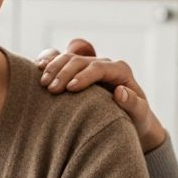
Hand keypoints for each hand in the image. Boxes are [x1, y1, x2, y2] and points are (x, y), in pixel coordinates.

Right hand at [35, 39, 165, 152]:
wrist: (129, 120)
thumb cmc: (136, 120)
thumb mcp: (140, 115)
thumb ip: (134, 104)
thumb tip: (120, 91)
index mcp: (119, 70)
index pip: (99, 67)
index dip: (84, 76)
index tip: (70, 89)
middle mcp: (103, 64)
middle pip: (80, 60)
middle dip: (64, 73)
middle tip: (52, 90)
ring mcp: (88, 65)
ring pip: (68, 57)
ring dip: (53, 67)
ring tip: (43, 83)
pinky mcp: (76, 71)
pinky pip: (60, 60)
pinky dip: (48, 61)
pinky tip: (37, 67)